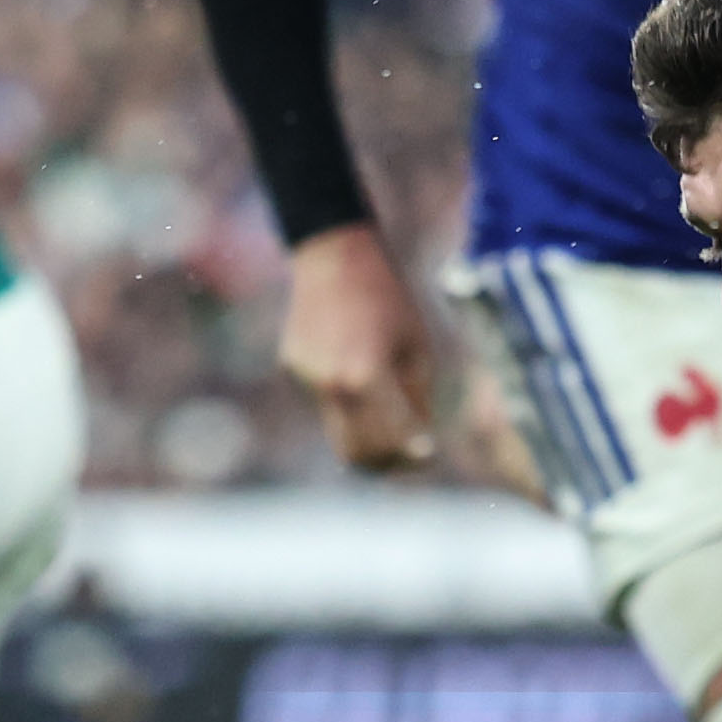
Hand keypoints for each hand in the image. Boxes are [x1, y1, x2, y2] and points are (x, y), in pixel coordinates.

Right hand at [280, 222, 437, 470]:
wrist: (335, 256)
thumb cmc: (389, 299)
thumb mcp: (417, 349)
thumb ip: (417, 400)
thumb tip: (420, 443)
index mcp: (366, 378)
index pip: (392, 440)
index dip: (414, 457)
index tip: (429, 458)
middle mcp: (330, 385)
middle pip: (357, 452)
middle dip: (385, 465)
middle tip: (409, 464)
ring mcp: (306, 379)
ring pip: (337, 431)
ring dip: (365, 441)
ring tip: (392, 436)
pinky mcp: (292, 369)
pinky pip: (324, 403)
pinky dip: (347, 407)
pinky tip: (360, 381)